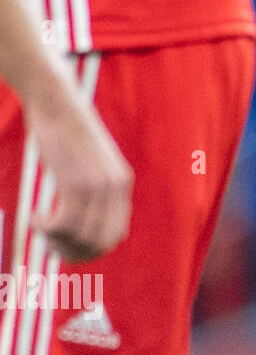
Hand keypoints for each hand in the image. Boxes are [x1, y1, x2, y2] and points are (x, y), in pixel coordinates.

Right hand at [24, 81, 133, 262]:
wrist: (57, 102)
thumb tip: (82, 218)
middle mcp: (116, 187)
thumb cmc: (65, 131)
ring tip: (41, 228)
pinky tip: (35, 217)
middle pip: (101, 243)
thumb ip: (94, 187)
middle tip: (49, 243)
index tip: (65, 245)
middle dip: (74, 252)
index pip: (115, 235)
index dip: (90, 249)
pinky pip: (65, 224)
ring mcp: (98, 186)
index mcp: (122, 184)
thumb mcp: (90, 161)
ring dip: (57, 241)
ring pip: (82, 237)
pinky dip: (46, 229)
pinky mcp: (76, 181)